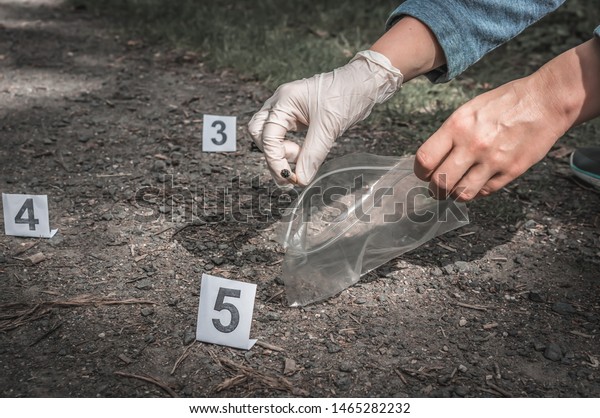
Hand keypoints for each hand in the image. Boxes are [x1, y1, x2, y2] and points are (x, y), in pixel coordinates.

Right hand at [248, 50, 402, 185]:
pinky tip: (302, 154)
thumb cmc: (346, 95)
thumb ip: (312, 155)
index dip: (275, 160)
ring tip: (301, 159)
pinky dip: (288, 148)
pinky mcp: (295, 116)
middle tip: (290, 171)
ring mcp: (287, 108)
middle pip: (259, 133)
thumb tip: (301, 179)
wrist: (363, 84)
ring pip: (268, 134)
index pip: (267, 136)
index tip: (288, 177)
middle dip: (272, 155)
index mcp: (284, 101)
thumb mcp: (329, 128)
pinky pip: (282, 134)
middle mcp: (280, 103)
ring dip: (280, 152)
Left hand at [415, 37, 599, 201]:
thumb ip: (450, 135)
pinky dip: (477, 191)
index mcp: (457, 126)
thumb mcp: (469, 110)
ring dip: (454, 195)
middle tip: (437, 188)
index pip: (425, 159)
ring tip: (455, 189)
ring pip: (462, 193)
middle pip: (440, 182)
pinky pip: (485, 192)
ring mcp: (492, 160)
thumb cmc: (505, 103)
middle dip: (435, 189)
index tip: (423, 174)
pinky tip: (476, 183)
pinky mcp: (511, 171)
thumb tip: (433, 159)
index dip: (420, 172)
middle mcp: (472, 145)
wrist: (545, 101)